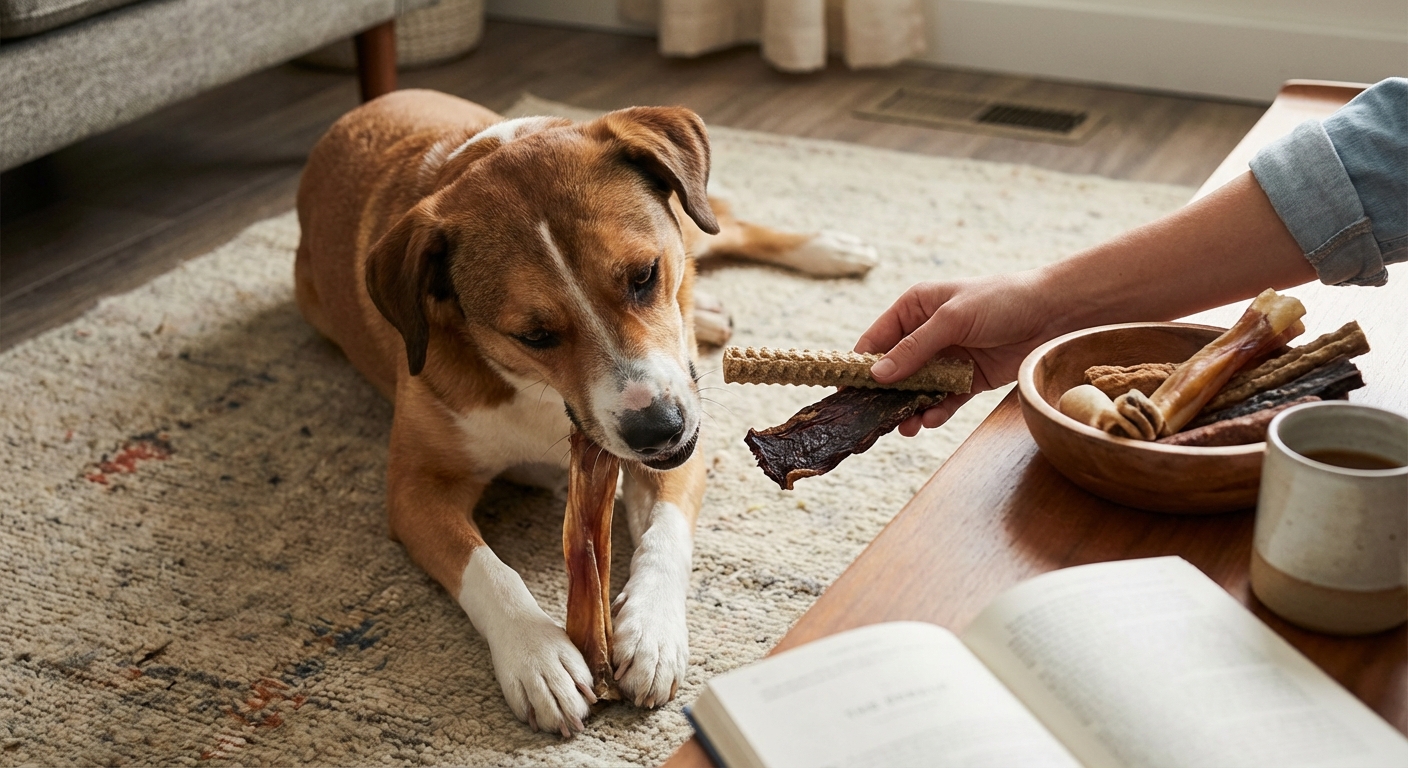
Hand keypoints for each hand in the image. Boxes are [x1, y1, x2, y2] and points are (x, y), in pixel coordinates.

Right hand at [854, 271, 1054, 434]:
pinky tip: (930, 420)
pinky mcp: (968, 379)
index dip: (860, 365)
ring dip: (909, 408)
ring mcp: (947, 358)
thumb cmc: (1001, 301)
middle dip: (884, 394)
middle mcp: (926, 334)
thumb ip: (914, 348)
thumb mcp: (952, 319)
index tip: (845, 391)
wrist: (1054, 313)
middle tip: (871, 419)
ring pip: (918, 389)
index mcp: (915, 308)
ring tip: (905, 427)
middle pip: (894, 369)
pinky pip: (944, 399)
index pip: (876, 339)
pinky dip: (936, 411)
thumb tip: (878, 375)